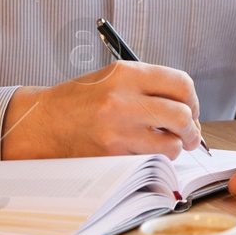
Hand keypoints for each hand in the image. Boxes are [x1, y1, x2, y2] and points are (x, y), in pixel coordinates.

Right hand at [0, 61, 201, 160]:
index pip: (181, 84)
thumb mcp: (112, 77)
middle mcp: (123, 99)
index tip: (190, 108)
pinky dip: (155, 159)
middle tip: (189, 133)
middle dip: (192, 128)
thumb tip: (186, 104)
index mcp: (126, 74)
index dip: (192, 99)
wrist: (42, 123)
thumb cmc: (79, 100)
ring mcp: (118, 130)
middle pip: (182, 115)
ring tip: (166, 144)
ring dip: (175, 147)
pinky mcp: (112, 155)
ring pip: (172, 144)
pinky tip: (145, 152)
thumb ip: (148, 85)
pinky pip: (151, 160)